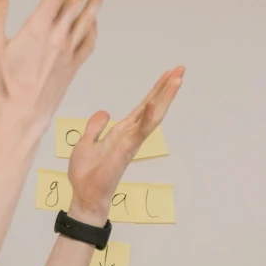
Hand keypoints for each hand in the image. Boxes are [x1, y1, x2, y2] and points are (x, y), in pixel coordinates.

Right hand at [0, 0, 103, 124]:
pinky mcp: (73, 67)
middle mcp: (58, 37)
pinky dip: (93, 29)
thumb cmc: (3, 82)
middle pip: (76, 0)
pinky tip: (94, 22)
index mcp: (38, 29)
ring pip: (86, 20)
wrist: (23, 115)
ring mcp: (68, 52)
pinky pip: (88, 43)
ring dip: (94, 0)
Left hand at [64, 66, 184, 223]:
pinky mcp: (126, 150)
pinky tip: (157, 103)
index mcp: (122, 132)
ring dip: (165, 98)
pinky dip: (149, 117)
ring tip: (177, 79)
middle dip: (166, 88)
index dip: (155, 91)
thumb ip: (95, 127)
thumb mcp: (85, 143)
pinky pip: (140, 131)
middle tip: (181, 69)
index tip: (168, 74)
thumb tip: (104, 112)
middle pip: (152, 107)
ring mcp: (130, 142)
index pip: (143, 107)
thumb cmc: (86, 174)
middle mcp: (131, 135)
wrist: (84, 196)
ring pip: (152, 116)